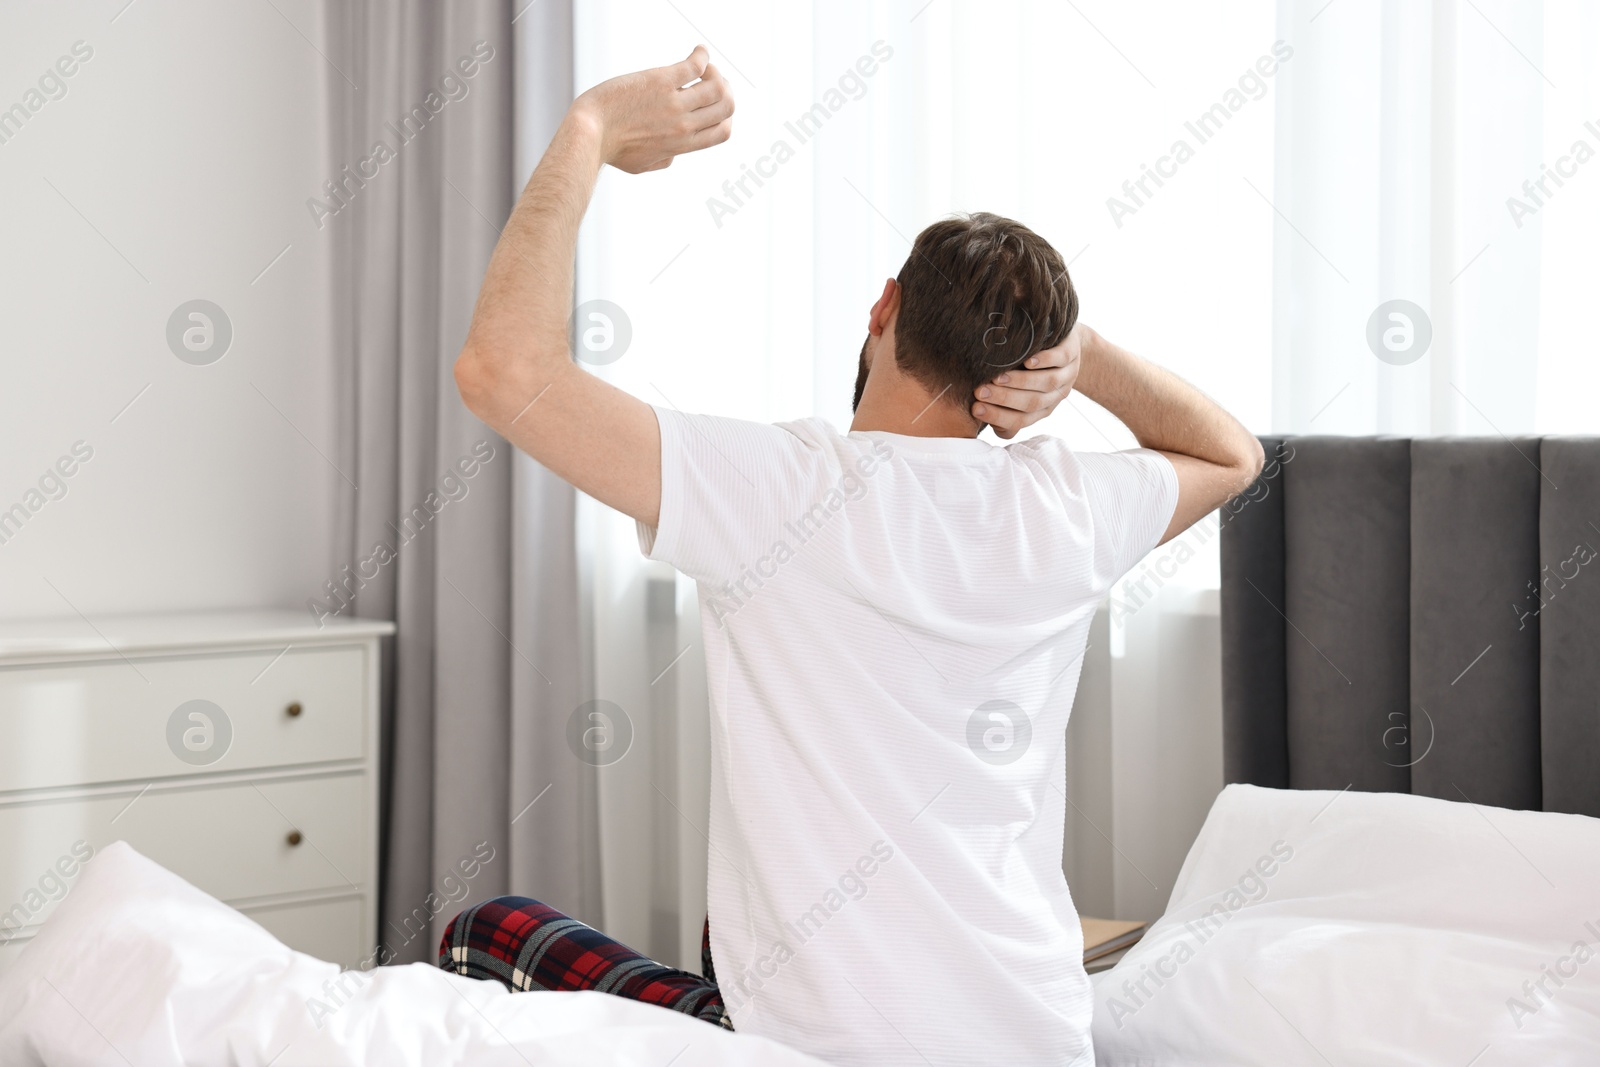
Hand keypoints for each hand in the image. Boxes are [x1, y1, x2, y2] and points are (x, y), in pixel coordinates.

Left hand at [571, 45, 733, 173]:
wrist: (590, 132)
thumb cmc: (611, 149)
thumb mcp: (642, 165)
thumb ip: (663, 161)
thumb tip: (674, 156)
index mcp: (682, 145)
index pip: (723, 131)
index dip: (725, 116)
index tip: (712, 104)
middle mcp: (683, 126)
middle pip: (726, 106)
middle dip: (725, 90)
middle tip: (710, 80)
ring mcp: (673, 104)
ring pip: (717, 86)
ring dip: (715, 72)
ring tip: (703, 66)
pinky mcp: (660, 82)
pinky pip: (695, 66)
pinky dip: (702, 55)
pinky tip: (699, 51)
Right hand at [971, 323, 1085, 438]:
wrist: (1066, 343)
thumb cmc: (1033, 368)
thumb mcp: (1020, 390)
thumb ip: (1004, 406)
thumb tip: (981, 416)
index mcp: (1042, 409)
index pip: (1020, 419)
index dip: (997, 416)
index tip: (975, 409)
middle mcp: (1055, 396)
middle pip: (1031, 402)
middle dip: (1003, 399)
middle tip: (980, 392)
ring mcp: (1066, 374)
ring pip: (1046, 383)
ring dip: (1021, 382)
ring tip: (998, 378)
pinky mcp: (1071, 353)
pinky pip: (1060, 359)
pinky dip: (1045, 361)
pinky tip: (1029, 361)